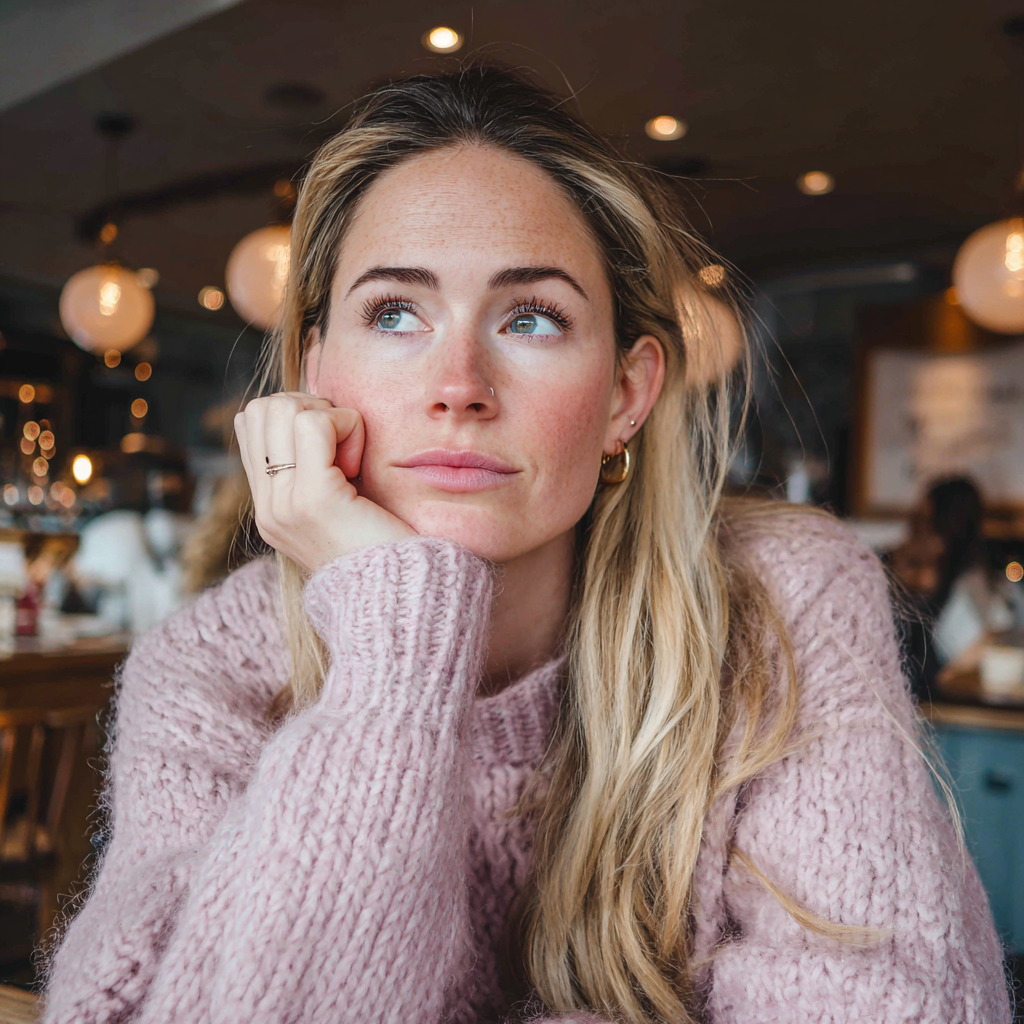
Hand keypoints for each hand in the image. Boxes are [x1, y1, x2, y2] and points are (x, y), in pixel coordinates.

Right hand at [234, 392, 415, 572]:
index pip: (251, 424)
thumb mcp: (344, 506)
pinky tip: (360, 466)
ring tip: (352, 459)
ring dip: (329, 416)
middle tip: (344, 447)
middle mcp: (269, 507)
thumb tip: (321, 414)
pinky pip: (315, 424)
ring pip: (281, 408)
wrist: (402, 598)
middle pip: (260, 409)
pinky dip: (348, 426)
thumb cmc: (389, 548)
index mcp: (271, 508)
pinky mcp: (313, 498)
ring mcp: (284, 504)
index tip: (334, 446)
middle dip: (309, 408)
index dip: (296, 414)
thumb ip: (321, 470)